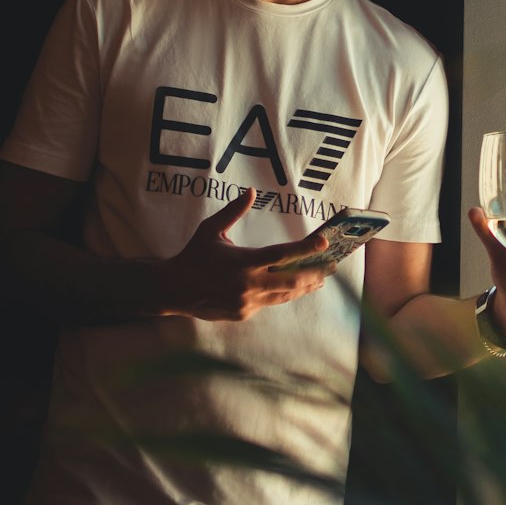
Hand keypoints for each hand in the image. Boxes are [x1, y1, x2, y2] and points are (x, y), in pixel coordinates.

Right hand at [157, 189, 331, 321]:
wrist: (173, 289)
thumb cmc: (194, 255)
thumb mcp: (211, 230)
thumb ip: (233, 211)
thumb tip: (250, 191)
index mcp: (243, 261)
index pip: (281, 254)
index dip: (304, 249)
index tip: (323, 243)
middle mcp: (247, 283)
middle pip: (291, 280)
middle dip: (314, 273)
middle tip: (332, 266)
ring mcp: (246, 301)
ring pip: (284, 295)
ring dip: (303, 287)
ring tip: (319, 280)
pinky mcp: (243, 313)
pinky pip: (268, 302)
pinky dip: (280, 294)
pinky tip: (292, 288)